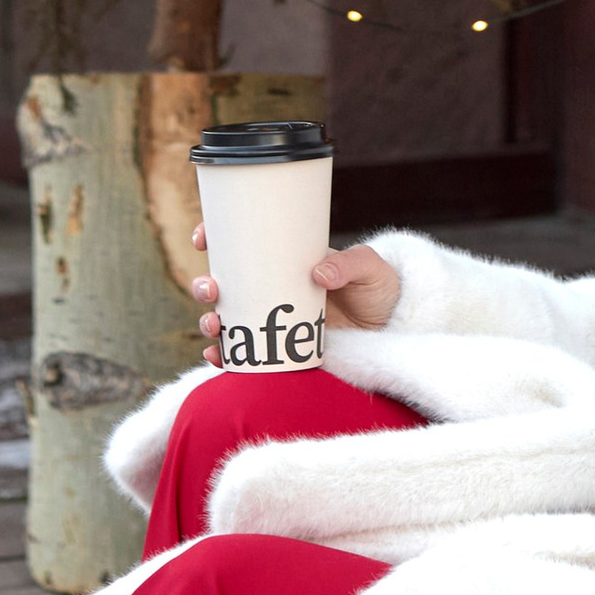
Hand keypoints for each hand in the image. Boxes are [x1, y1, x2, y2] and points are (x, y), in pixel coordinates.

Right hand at [190, 228, 402, 361]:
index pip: (242, 244)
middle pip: (224, 285)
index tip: (202, 237)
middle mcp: (272, 291)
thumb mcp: (369, 268)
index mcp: (286, 262)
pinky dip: (223, 357)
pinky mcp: (279, 353)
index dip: (215, 238)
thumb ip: (350, 264)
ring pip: (227, 320)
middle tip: (210, 289)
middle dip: (204, 285)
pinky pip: (242, 356)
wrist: (391, 331)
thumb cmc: (379, 290)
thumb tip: (318, 272)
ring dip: (209, 320)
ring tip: (215, 324)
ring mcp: (273, 322)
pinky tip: (217, 356)